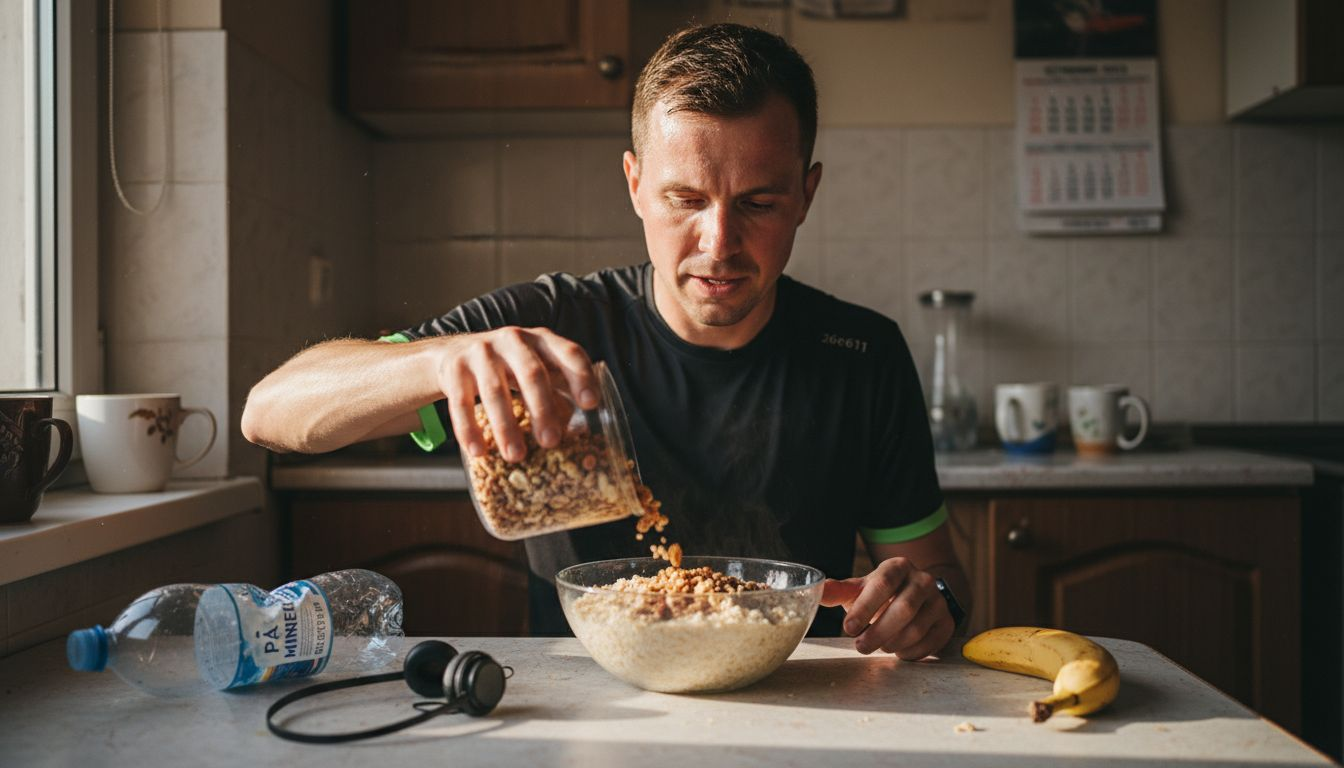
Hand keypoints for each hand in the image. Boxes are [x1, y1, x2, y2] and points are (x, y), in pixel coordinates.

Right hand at [436, 327, 597, 461]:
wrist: (455, 354)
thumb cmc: (509, 369)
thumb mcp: (536, 372)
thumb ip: (559, 395)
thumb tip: (579, 436)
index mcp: (542, 341)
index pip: (569, 352)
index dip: (581, 377)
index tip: (591, 404)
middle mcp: (513, 340)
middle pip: (531, 373)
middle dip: (542, 409)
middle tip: (551, 441)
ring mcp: (481, 352)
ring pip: (494, 391)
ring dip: (506, 426)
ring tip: (516, 456)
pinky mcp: (455, 370)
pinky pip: (462, 403)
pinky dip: (469, 429)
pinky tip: (478, 451)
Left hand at [820, 558, 954, 659]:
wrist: (914, 598)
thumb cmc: (880, 595)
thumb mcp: (860, 589)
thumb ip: (839, 591)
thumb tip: (817, 590)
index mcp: (898, 567)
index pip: (883, 584)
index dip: (865, 607)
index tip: (848, 628)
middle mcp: (923, 580)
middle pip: (904, 608)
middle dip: (879, 631)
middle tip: (860, 647)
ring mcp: (939, 601)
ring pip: (917, 628)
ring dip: (893, 643)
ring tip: (879, 647)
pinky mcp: (947, 622)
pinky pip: (929, 643)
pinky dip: (909, 652)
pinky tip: (897, 650)